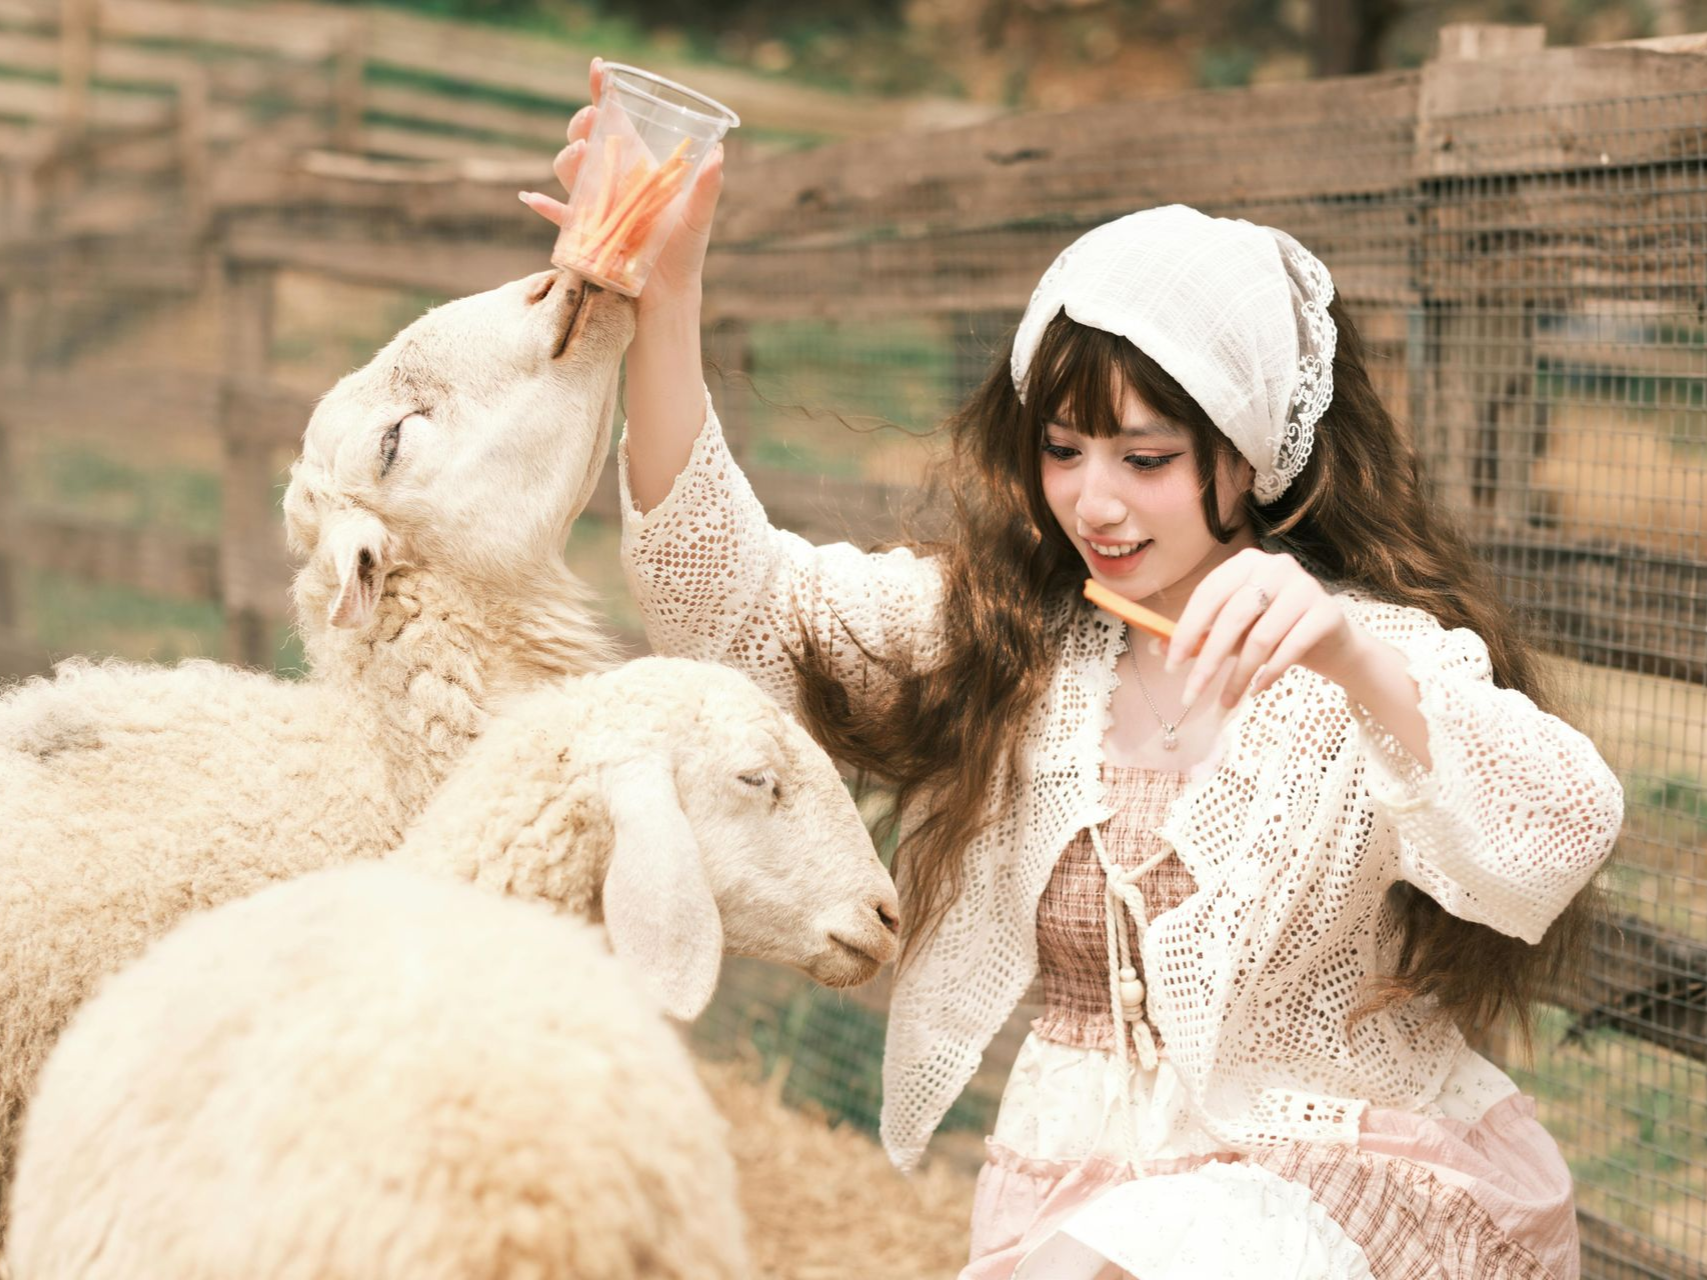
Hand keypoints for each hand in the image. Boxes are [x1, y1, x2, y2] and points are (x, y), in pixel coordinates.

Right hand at [517, 57, 723, 320]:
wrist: (667, 292)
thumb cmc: (684, 251)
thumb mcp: (698, 217)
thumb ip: (707, 187)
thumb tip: (718, 155)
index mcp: (636, 165)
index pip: (616, 120)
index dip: (604, 92)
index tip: (599, 68)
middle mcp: (611, 179)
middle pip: (585, 138)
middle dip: (583, 123)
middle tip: (593, 121)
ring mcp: (594, 203)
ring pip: (569, 169)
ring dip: (570, 157)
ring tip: (584, 155)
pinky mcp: (582, 232)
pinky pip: (556, 215)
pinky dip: (543, 206)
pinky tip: (531, 198)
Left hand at [1166, 548, 1363, 708]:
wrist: (1329, 640)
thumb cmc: (1273, 631)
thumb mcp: (1234, 631)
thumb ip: (1202, 635)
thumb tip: (1157, 649)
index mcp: (1246, 563)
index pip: (1208, 594)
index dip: (1186, 630)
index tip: (1171, 665)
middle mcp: (1276, 566)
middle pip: (1232, 617)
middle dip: (1208, 661)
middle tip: (1191, 694)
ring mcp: (1305, 586)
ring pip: (1260, 637)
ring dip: (1238, 676)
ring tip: (1227, 701)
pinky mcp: (1327, 612)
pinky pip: (1290, 648)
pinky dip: (1269, 673)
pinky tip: (1257, 690)